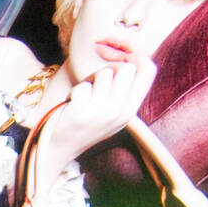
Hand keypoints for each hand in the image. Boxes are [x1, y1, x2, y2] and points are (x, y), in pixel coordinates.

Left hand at [31, 58, 157, 197]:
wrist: (60, 148)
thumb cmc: (85, 125)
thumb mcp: (113, 113)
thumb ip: (125, 91)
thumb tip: (130, 58)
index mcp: (130, 111)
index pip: (148, 70)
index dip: (136, 58)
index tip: (121, 62)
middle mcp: (120, 112)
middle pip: (127, 68)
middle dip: (110, 69)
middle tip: (97, 83)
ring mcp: (102, 113)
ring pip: (104, 73)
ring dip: (91, 81)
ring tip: (85, 96)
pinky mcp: (82, 112)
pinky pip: (83, 86)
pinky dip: (75, 91)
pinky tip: (73, 104)